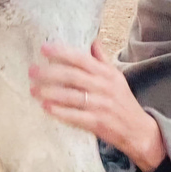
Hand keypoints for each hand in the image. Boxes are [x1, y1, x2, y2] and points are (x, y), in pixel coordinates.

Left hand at [29, 40, 166, 171]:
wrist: (138, 130)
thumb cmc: (123, 102)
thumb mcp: (116, 78)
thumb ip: (102, 60)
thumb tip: (93, 40)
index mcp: (107, 74)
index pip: (82, 59)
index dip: (62, 52)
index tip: (44, 49)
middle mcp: (104, 87)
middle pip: (73, 76)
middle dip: (50, 72)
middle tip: (32, 71)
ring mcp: (101, 105)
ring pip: (71, 96)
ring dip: (50, 92)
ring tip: (33, 90)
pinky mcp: (98, 123)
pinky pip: (75, 116)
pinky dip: (60, 111)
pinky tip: (46, 107)